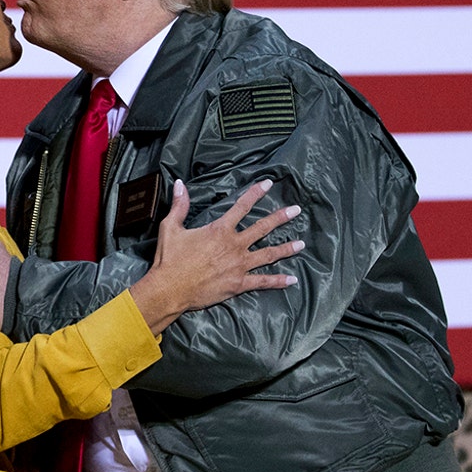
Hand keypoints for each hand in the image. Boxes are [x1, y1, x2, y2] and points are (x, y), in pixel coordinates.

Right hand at [129, 179, 300, 333]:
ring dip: (286, 248)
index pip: (241, 206)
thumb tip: (179, 184)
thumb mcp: (172, 227)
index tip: (268, 184)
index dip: (255, 193)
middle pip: (263, 228)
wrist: (170, 288)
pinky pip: (263, 282)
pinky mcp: (239, 284)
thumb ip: (180, 205)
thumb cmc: (170, 259)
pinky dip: (278, 281)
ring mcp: (239, 265)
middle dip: (281, 217)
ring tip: (301, 244)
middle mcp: (234, 245)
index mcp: (219, 230)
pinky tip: (292, 280)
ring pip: (269, 254)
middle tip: (296, 210)